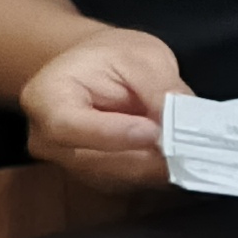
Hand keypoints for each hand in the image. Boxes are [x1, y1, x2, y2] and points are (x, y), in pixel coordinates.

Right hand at [16, 28, 184, 190]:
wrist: (96, 70)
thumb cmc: (110, 56)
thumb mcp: (139, 55)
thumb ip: (158, 86)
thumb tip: (183, 119)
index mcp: (46, 99)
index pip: (70, 126)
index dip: (113, 133)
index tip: (153, 131)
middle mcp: (49, 141)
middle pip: (98, 161)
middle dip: (147, 156)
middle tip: (190, 147)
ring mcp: (71, 165)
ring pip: (119, 177)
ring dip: (157, 167)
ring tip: (192, 148)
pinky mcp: (97, 178)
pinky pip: (130, 182)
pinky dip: (158, 172)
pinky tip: (181, 156)